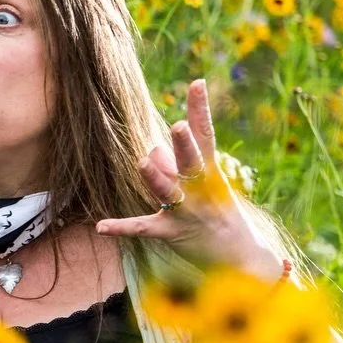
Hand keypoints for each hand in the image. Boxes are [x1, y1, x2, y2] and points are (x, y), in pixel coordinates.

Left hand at [94, 79, 282, 280]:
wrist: (241, 260)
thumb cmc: (220, 215)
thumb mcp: (203, 187)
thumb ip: (175, 165)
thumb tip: (152, 149)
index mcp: (210, 173)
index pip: (205, 135)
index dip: (200, 109)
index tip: (196, 83)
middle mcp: (201, 190)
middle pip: (192, 161)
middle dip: (185, 145)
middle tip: (178, 127)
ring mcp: (188, 212)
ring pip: (169, 192)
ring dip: (157, 179)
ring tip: (143, 164)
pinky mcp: (173, 234)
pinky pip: (143, 228)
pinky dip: (122, 227)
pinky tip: (101, 227)